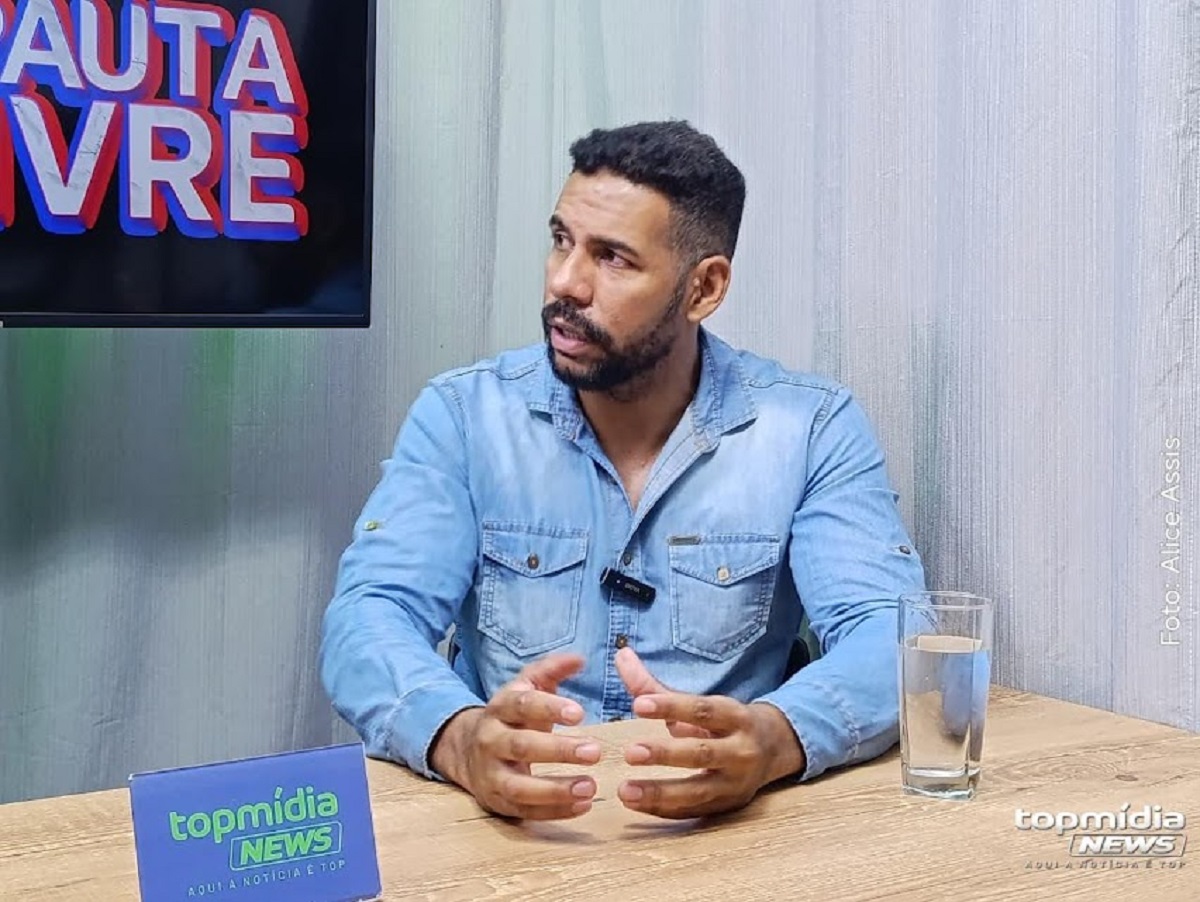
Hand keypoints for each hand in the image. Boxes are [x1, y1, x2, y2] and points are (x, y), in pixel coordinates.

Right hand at [429, 653, 601, 819]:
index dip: (550, 708)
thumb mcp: (525, 688)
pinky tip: (582, 805)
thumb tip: (579, 658)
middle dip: (558, 750)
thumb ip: (550, 670)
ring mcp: (491, 774)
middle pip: (522, 746)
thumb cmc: (510, 716)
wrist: (466, 750)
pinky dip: (554, 811)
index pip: (523, 705)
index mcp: (500, 708)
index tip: (580, 714)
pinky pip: (525, 811)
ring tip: (591, 787)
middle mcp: (491, 740)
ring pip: (520, 786)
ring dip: (556, 789)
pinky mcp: (498, 801)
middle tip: (595, 752)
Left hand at [614, 646, 804, 818]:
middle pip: (702, 753)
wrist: (776, 750)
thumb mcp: (698, 702)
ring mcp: (735, 783)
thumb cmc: (724, 722)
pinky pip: (692, 811)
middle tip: (630, 753)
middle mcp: (741, 750)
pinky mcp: (726, 806)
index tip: (638, 705)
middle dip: (666, 754)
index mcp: (735, 716)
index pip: (702, 710)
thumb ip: (655, 685)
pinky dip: (662, 809)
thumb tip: (620, 654)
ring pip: (698, 790)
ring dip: (660, 792)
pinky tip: (634, 804)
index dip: (671, 707)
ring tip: (624, 790)